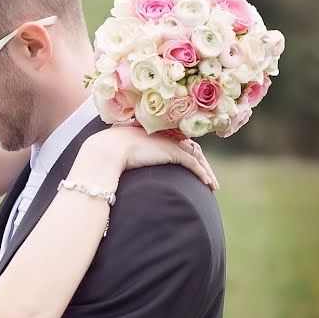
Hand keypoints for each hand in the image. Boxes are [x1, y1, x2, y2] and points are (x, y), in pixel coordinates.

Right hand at [83, 126, 218, 189]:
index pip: (178, 141)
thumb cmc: (106, 153)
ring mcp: (169, 143)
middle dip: (202, 164)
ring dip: (206, 171)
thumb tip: (122, 165)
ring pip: (196, 156)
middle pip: (191, 148)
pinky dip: (202, 173)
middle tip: (208, 179)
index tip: (193, 166)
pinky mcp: (172, 153)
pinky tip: (207, 183)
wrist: (106, 151)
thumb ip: (126, 155)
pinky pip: (193, 163)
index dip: (187, 153)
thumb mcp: (119, 152)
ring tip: (212, 185)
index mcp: (152, 132)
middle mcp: (164, 135)